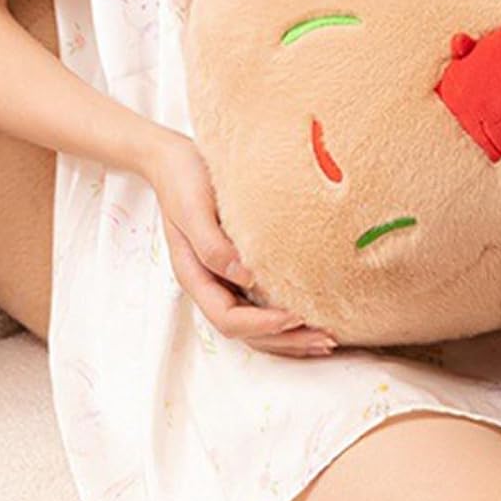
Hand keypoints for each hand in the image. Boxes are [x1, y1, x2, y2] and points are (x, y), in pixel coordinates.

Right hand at [143, 125, 340, 358]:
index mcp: (196, 277)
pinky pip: (262, 303)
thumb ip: (212, 246)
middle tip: (325, 340)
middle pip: (247, 331)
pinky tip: (311, 313)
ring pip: (256, 324)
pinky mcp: (239, 267)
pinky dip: (286, 316)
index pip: (228, 318)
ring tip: (326, 338)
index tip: (294, 316)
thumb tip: (246, 277)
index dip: (261, 324)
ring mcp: (225, 279)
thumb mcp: (193, 209)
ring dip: (289, 336)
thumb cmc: (183, 180)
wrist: (175, 159)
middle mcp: (211, 285)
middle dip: (285, 340)